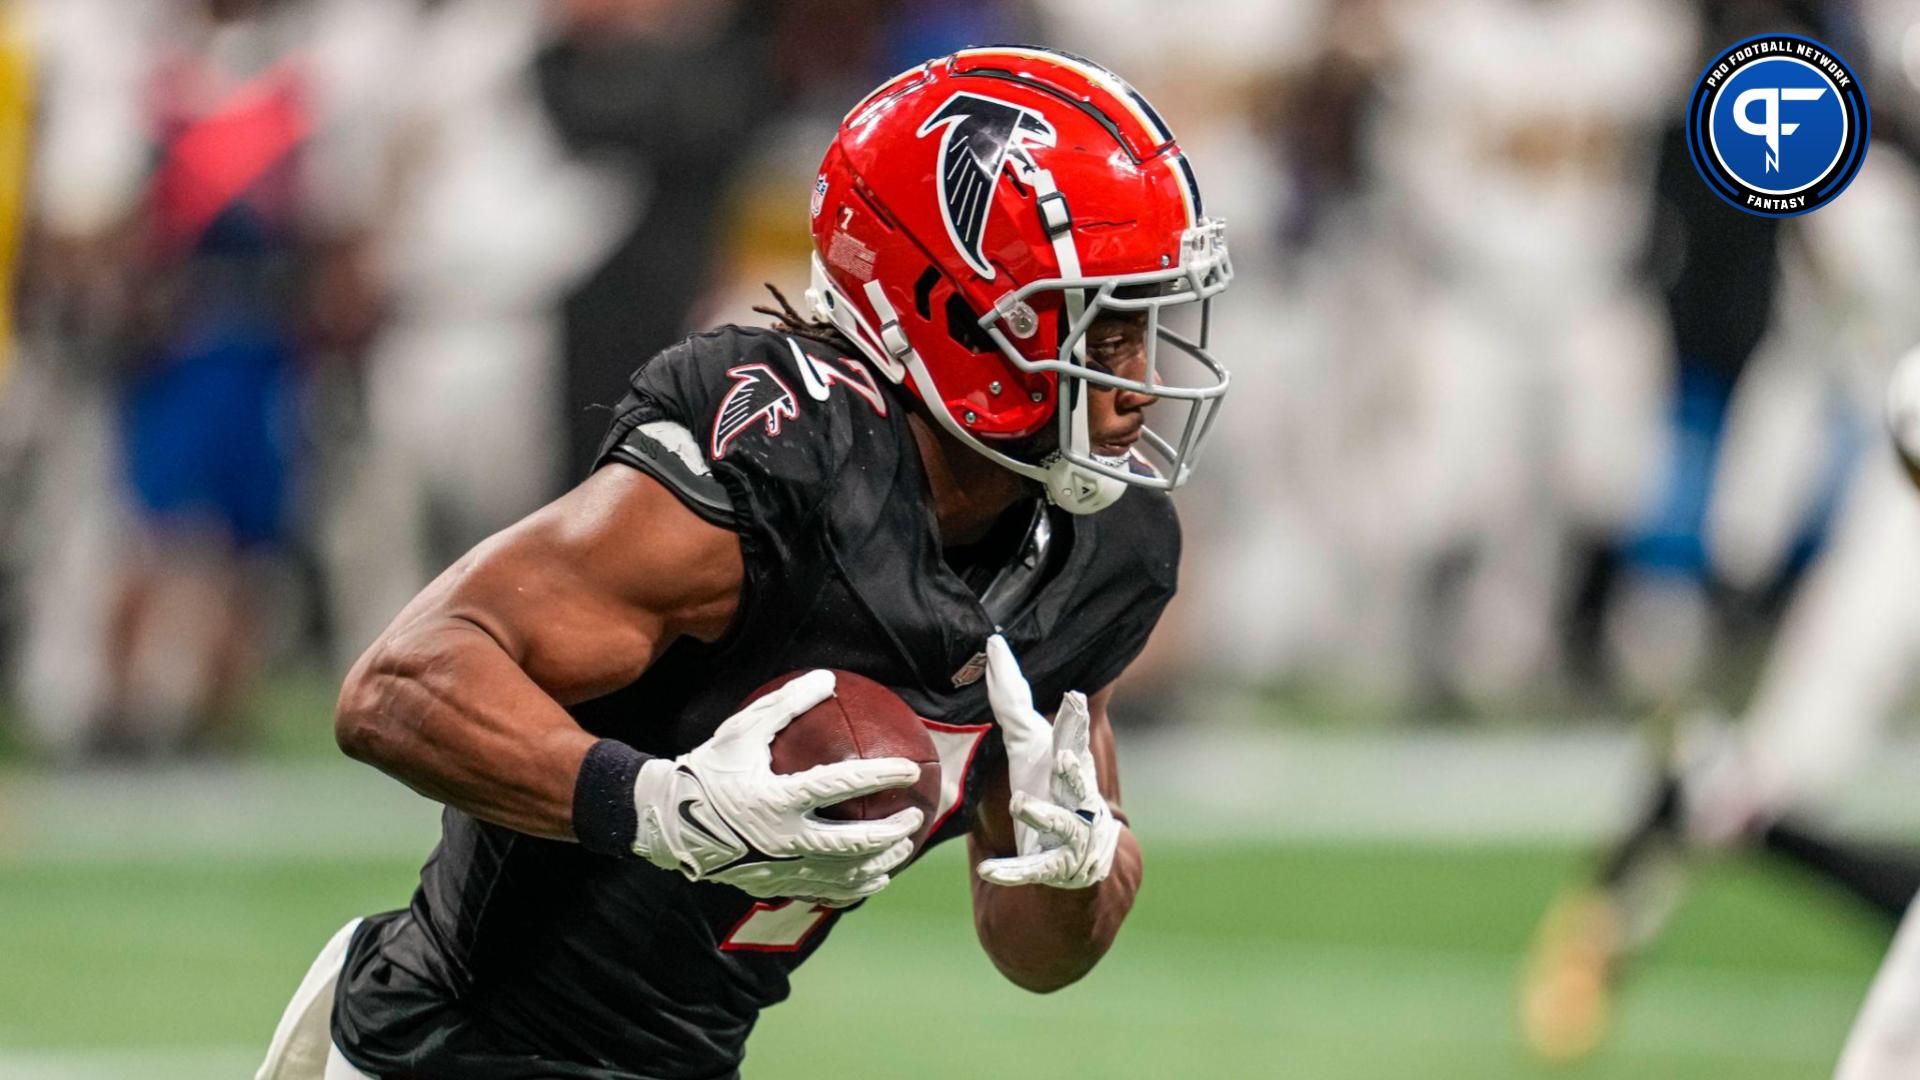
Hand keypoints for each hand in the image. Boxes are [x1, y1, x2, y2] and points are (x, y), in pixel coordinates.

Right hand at [631, 670, 923, 905]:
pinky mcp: (775, 885)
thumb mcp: (742, 730)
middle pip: (853, 843)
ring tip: (903, 849)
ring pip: (845, 875)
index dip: (881, 776)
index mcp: (776, 798)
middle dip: (892, 833)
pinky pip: (825, 892)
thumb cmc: (709, 769)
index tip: (911, 769)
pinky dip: (855, 887)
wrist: (668, 822)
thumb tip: (827, 678)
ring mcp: (780, 868)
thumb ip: (786, 704)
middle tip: (915, 817)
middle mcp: (782, 839)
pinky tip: (873, 879)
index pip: (842, 785)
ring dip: (881, 862)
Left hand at [976, 636, 1122, 889]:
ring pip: (1058, 823)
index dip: (1074, 722)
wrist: (1080, 858)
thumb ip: (1014, 699)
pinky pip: (1030, 869)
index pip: (1073, 739)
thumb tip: (994, 644)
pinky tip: (989, 871)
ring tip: (1020, 802)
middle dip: (1074, 767)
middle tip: (1066, 754)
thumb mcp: (1031, 743)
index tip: (1074, 698)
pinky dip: (1011, 871)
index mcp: (1070, 766)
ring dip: (1041, 814)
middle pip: (1078, 780)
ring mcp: (1068, 834)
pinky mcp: (1052, 866)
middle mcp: (1077, 798)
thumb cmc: (1051, 788)